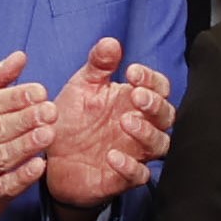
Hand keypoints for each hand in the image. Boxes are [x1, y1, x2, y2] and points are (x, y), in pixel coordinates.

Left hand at [37, 37, 175, 208]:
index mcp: (135, 101)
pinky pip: (139, 176)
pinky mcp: (123, 178)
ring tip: (125, 122)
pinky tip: (112, 156)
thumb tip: (111, 42)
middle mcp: (142, 126)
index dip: (151, 79)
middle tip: (135, 96)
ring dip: (147, 133)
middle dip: (155, 104)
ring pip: (161, 145)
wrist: (52, 158)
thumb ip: (98, 65)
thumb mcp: (82, 86)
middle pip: (167, 115)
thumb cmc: (74, 119)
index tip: (131, 72)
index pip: (159, 87)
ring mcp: (135, 152)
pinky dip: (130, 167)